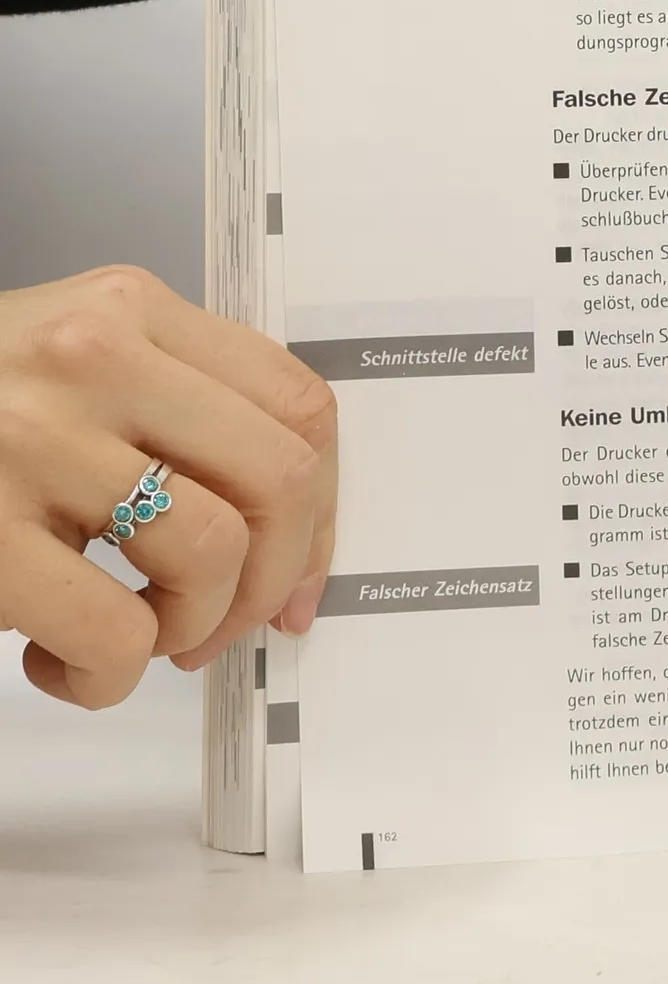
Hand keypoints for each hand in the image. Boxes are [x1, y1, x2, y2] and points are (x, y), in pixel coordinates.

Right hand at [0, 266, 336, 707]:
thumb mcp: (68, 363)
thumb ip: (174, 408)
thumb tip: (293, 537)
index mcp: (127, 309)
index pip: (299, 406)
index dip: (322, 509)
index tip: (299, 570)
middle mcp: (88, 356)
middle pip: (278, 479)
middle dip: (273, 577)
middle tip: (221, 621)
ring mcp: (28, 439)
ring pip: (211, 553)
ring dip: (190, 627)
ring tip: (136, 638)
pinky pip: (115, 630)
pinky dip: (109, 673)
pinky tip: (60, 663)